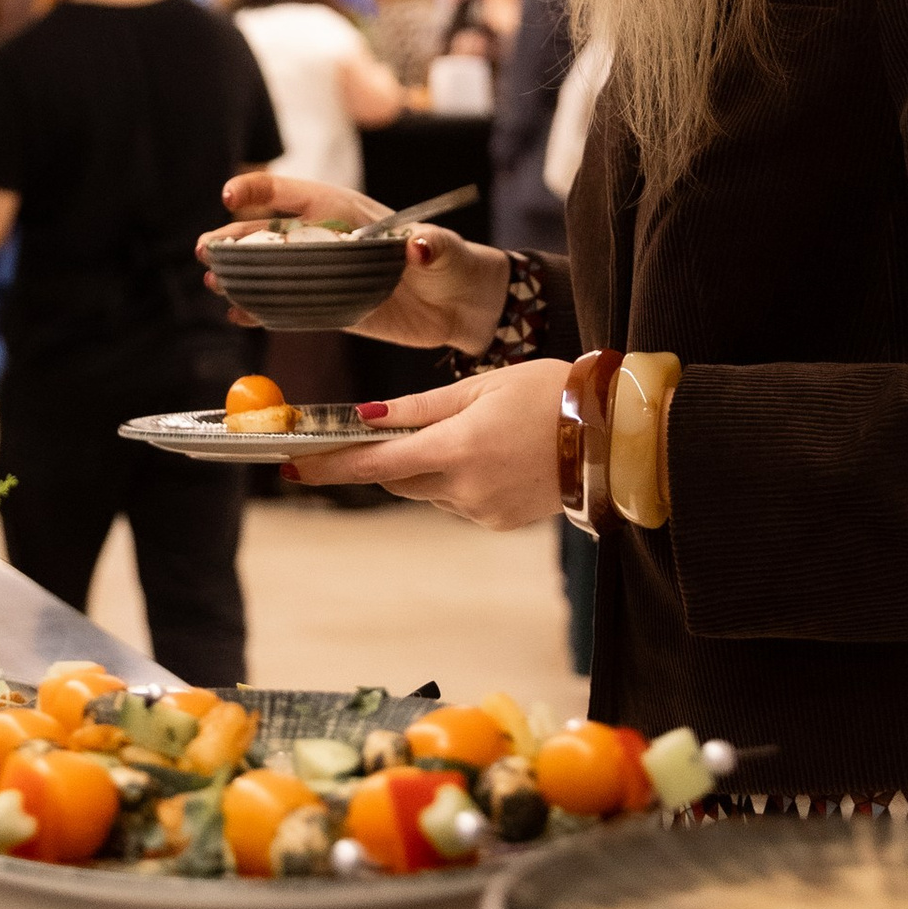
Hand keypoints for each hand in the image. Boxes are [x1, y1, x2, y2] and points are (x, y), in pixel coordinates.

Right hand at [204, 171, 512, 352]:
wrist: (461, 305)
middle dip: (235, 237)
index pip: (296, 193)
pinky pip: (286, 306)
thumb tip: (418, 247)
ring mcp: (324, 274)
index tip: (231, 195)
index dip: (261, 190)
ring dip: (239, 273)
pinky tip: (237, 314)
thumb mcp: (446, 252)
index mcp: (348, 211)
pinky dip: (260, 309)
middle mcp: (328, 239)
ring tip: (213, 280)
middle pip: (270, 231)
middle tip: (206, 249)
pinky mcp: (328, 307)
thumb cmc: (454, 263)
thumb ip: (431, 247)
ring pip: (270, 268)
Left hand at [293, 358, 568, 528]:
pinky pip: (459, 500)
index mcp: (457, 448)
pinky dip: (459, 479)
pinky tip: (493, 454)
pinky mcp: (499, 522)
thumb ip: (418, 407)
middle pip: (398, 479)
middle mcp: (465, 488)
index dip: (329, 467)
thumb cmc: (550, 394)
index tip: (292, 465)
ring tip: (473, 431)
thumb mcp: (480, 386)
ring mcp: (483, 511)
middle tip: (386, 430)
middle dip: (387, 457)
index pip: (375, 465)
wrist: (615, 436)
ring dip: (428, 466)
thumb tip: (362, 416)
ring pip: (429, 490)